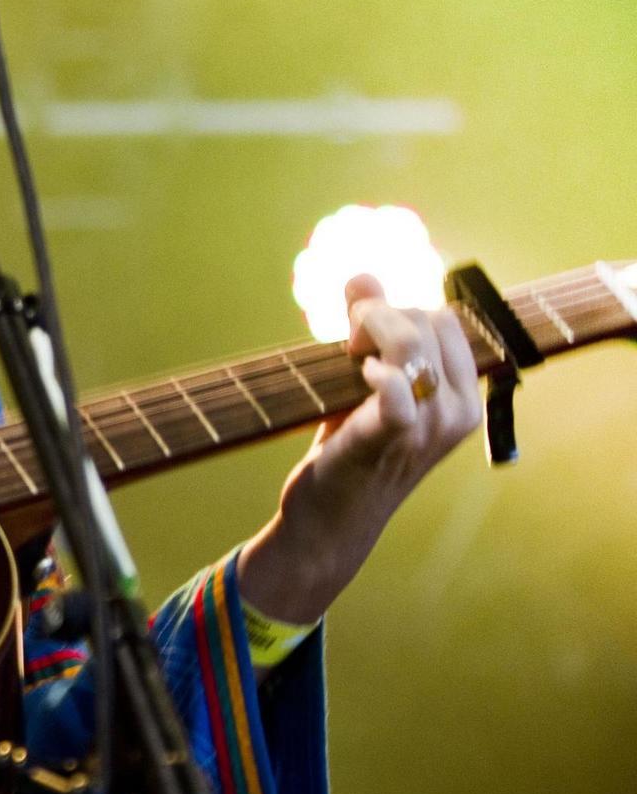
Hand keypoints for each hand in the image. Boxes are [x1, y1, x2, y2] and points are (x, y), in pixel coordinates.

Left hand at [238, 275, 483, 621]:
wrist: (328, 521)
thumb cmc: (349, 449)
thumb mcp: (364, 384)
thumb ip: (369, 328)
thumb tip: (362, 272)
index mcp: (465, 395)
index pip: (446, 317)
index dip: (399, 313)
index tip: (361, 338)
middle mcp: (459, 409)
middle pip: (427, 319)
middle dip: (379, 318)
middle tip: (347, 349)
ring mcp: (431, 426)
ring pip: (410, 339)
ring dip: (367, 331)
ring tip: (346, 358)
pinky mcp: (392, 437)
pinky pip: (396, 385)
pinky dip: (371, 370)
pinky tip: (356, 378)